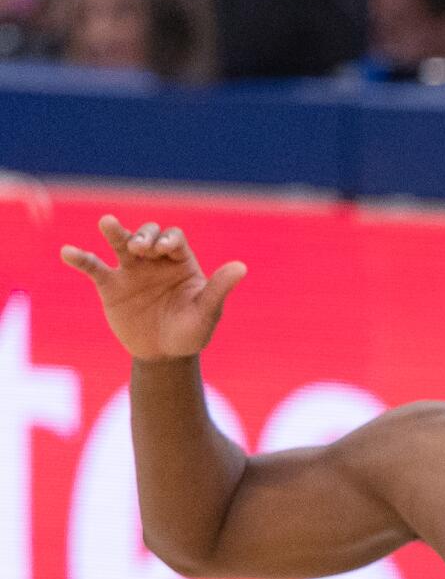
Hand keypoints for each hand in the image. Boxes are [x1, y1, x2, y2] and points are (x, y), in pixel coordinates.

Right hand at [61, 215, 247, 361]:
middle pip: (148, 235)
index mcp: (181, 263)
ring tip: (108, 223)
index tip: (165, 250)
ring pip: (121, 243)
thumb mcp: (207, 313)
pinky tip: (68, 252)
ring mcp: (131, 270)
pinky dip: (81, 258)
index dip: (169, 240)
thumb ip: (219, 289)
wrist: (164, 355)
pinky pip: (93, 267)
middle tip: (141, 248)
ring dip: (116, 232)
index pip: (175, 240)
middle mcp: (155, 261)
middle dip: (145, 236)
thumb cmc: (191, 332)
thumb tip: (242, 267)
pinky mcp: (110, 285)